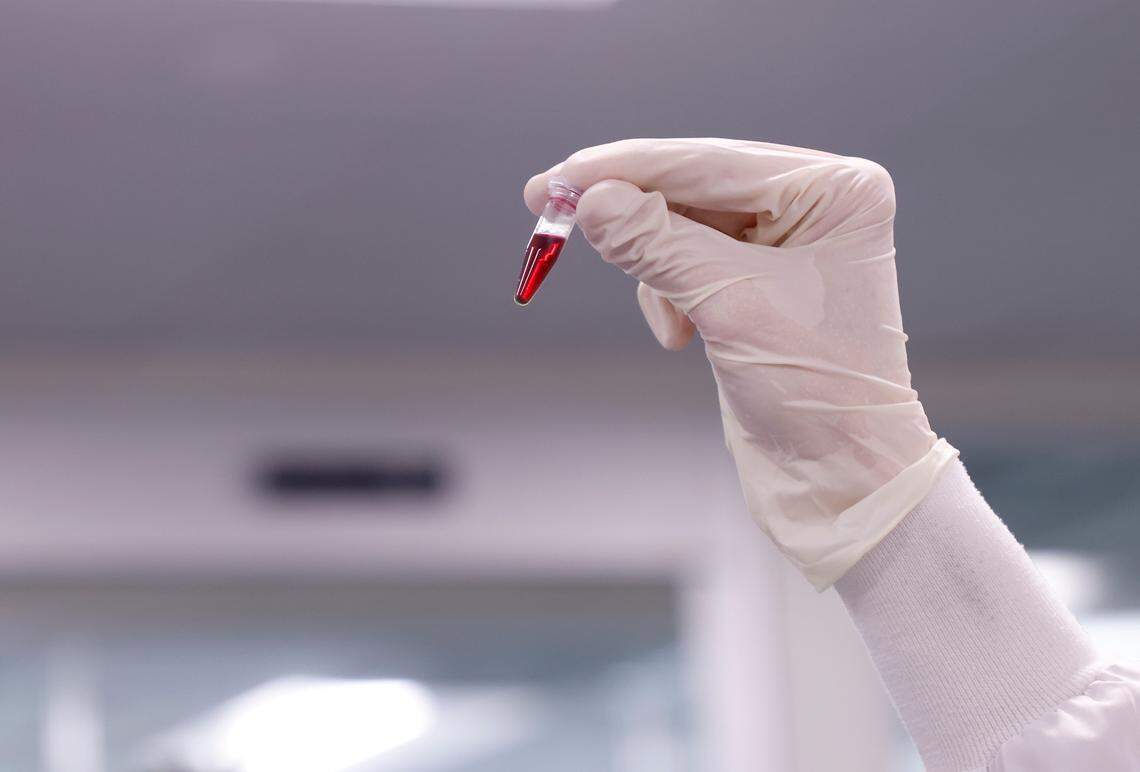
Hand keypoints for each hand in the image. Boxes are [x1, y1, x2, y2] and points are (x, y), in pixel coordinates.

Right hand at [525, 138, 955, 587]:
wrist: (840, 478)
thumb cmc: (815, 393)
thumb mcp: (730, 308)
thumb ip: (657, 245)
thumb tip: (590, 200)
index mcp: (836, 191)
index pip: (712, 164)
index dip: (629, 168)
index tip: (561, 176)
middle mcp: (816, 204)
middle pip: (696, 187)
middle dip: (630, 210)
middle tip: (549, 204)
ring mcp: (789, 240)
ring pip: (685, 224)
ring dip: (655, 265)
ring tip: (668, 325)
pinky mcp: (759, 278)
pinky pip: (689, 259)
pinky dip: (668, 292)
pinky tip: (678, 335)